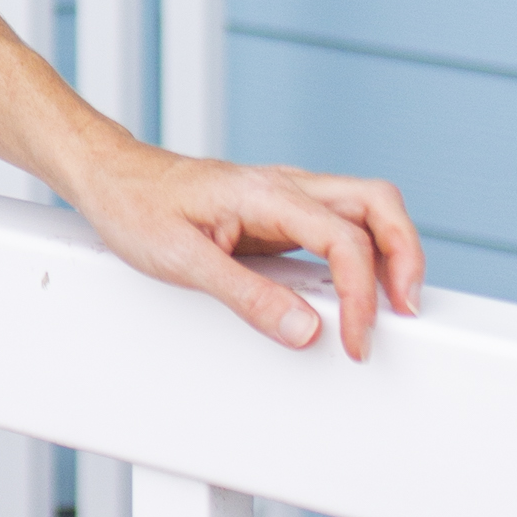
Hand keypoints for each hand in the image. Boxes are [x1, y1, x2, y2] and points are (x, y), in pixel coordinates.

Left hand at [61, 129, 422, 359]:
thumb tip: (306, 330)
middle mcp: (285, 185)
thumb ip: (247, 296)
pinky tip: (356, 285)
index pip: (345, 239)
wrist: (109, 176)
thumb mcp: (182, 261)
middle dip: (407, 256)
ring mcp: (285, 195)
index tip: (354, 340)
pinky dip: (364, 253)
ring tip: (390, 304)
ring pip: (366, 208)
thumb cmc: (135, 207)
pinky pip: (339, 223)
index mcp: (265, 193)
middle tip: (406, 312)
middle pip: (378, 204)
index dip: (362, 295)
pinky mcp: (279, 210)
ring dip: (392, 251)